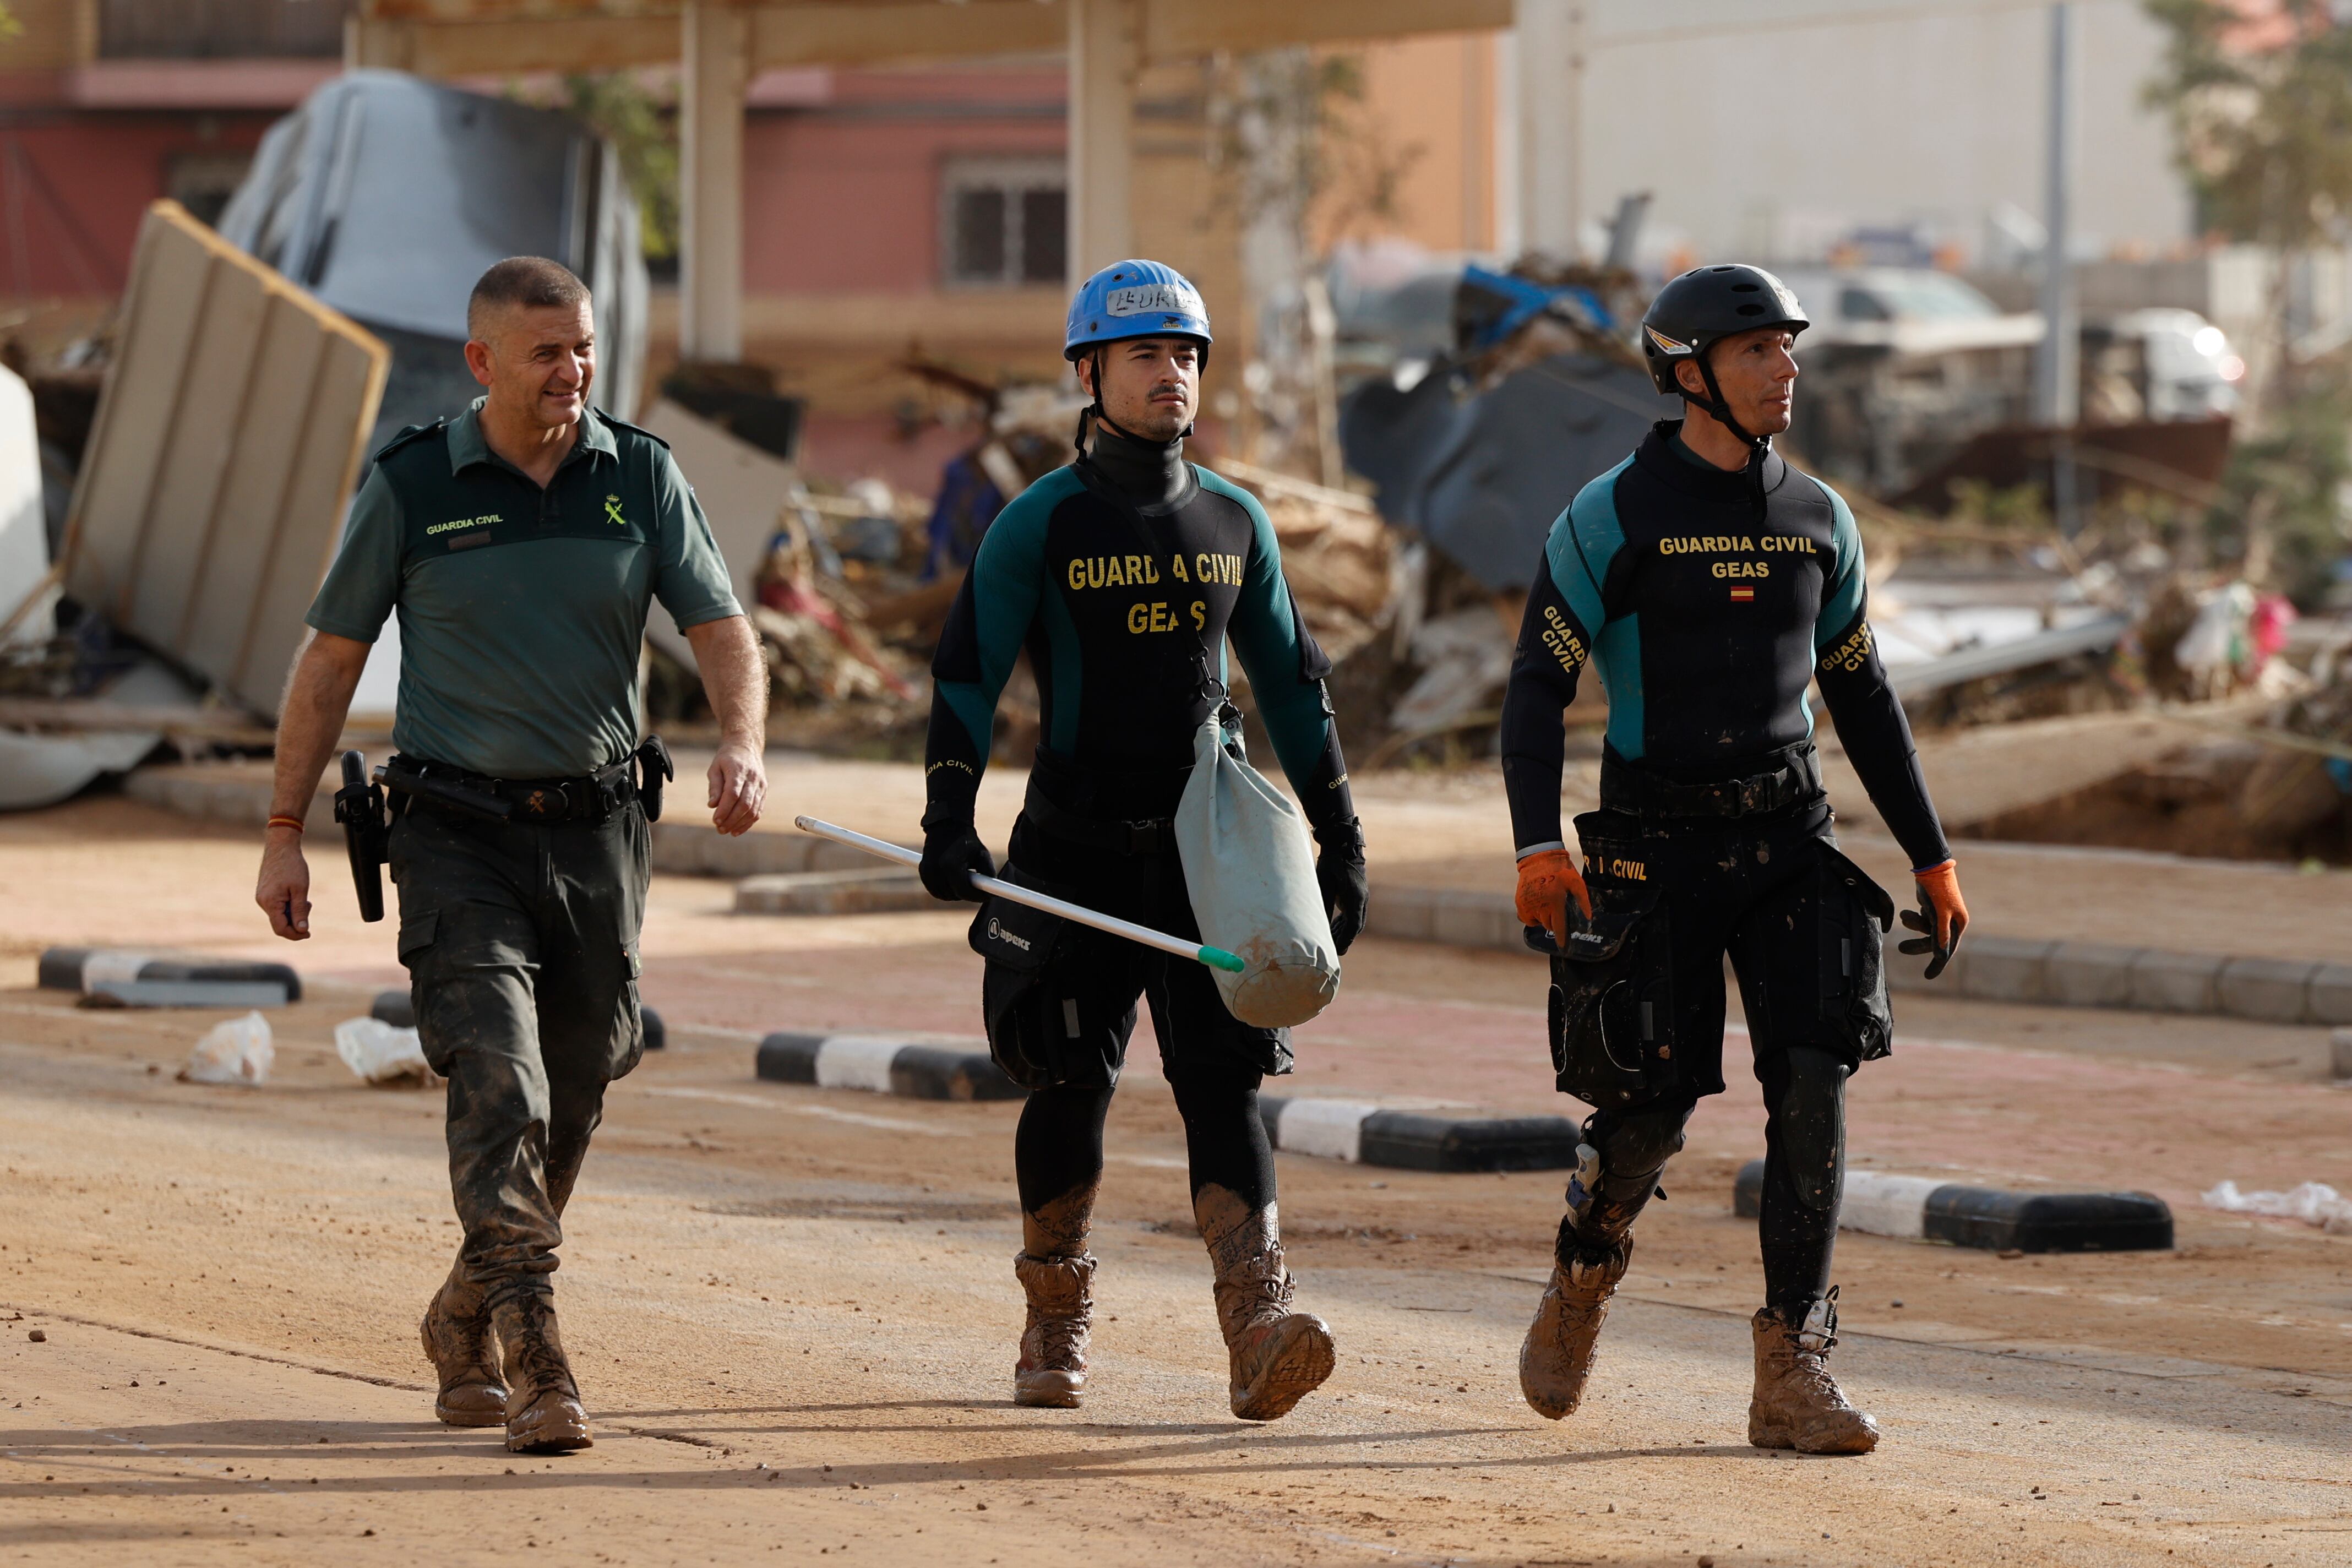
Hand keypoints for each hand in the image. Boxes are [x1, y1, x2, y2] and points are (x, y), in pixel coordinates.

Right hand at [256, 831, 311, 940]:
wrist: (281, 846)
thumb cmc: (292, 866)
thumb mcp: (301, 889)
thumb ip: (300, 911)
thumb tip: (302, 930)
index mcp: (270, 903)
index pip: (280, 929)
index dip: (295, 934)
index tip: (308, 933)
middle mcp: (262, 902)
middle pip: (280, 923)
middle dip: (296, 920)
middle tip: (309, 905)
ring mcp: (262, 897)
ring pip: (279, 914)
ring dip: (294, 911)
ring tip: (304, 897)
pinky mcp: (265, 893)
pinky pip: (277, 906)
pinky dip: (288, 905)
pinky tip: (296, 894)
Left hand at [707, 738, 765, 835]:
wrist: (746, 747)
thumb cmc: (726, 759)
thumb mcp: (715, 768)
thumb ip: (714, 787)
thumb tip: (712, 805)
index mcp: (739, 770)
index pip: (733, 794)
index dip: (724, 809)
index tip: (715, 820)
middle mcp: (753, 778)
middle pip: (745, 804)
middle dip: (732, 819)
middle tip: (720, 829)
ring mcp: (761, 785)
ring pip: (753, 810)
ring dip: (740, 823)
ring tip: (727, 831)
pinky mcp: (764, 791)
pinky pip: (758, 810)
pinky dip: (748, 822)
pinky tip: (737, 829)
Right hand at [920, 820, 994, 902]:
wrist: (947, 826)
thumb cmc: (967, 840)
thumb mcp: (982, 854)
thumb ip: (988, 873)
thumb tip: (992, 892)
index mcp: (951, 865)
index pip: (964, 892)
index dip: (977, 897)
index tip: (988, 896)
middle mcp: (936, 869)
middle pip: (953, 895)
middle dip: (967, 895)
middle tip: (977, 889)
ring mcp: (927, 871)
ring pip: (943, 895)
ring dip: (955, 894)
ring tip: (965, 883)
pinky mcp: (923, 871)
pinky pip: (934, 890)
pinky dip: (944, 891)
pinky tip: (953, 883)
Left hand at [1314, 820, 1368, 955]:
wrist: (1343, 843)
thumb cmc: (1331, 862)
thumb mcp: (1324, 882)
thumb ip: (1323, 903)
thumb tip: (1317, 924)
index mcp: (1355, 897)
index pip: (1353, 925)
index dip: (1345, 939)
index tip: (1337, 951)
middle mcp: (1361, 898)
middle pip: (1355, 926)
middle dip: (1344, 939)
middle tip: (1332, 952)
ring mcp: (1360, 896)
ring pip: (1354, 920)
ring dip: (1343, 931)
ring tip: (1329, 941)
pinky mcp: (1356, 893)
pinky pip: (1351, 912)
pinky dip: (1343, 922)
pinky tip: (1332, 926)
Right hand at [1514, 847, 1590, 950]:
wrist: (1539, 858)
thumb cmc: (1561, 871)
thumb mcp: (1576, 883)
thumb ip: (1583, 902)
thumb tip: (1588, 919)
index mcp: (1555, 901)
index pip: (1558, 927)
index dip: (1561, 938)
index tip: (1563, 946)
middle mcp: (1540, 905)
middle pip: (1548, 925)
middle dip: (1554, 921)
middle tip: (1557, 909)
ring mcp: (1527, 904)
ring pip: (1537, 922)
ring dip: (1543, 918)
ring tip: (1547, 903)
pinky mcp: (1519, 902)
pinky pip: (1527, 917)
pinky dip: (1533, 915)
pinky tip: (1538, 904)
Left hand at [1898, 859, 1967, 979]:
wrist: (1931, 867)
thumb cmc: (1937, 890)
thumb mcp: (1939, 914)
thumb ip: (1940, 935)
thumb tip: (1941, 956)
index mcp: (1958, 924)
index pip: (1947, 949)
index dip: (1937, 964)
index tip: (1927, 977)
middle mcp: (1952, 921)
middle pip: (1934, 941)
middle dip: (1917, 944)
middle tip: (1901, 948)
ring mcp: (1942, 915)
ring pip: (1925, 930)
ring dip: (1913, 925)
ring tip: (1904, 916)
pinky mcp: (1932, 909)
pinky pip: (1922, 920)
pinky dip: (1912, 918)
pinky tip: (1905, 913)